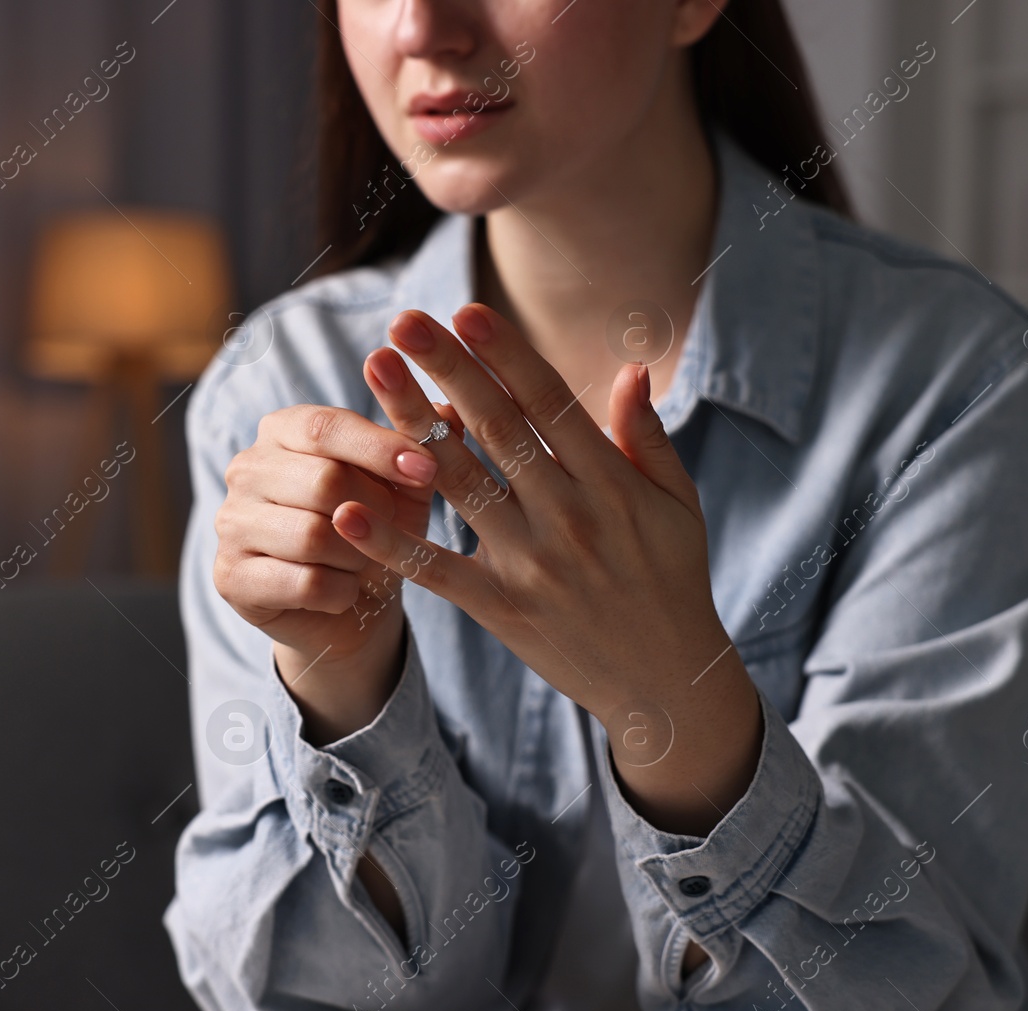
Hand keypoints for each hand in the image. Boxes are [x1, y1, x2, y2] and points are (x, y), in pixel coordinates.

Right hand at [214, 400, 455, 740]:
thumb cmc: (378, 532)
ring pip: (314, 536)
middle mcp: (246, 468)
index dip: (380, 448)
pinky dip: (342, 592)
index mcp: (282, 429)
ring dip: (360, 557)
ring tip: (369, 562)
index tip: (427, 469)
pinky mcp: (230, 576)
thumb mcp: (406, 487)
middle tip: (396, 531)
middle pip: (323, 481)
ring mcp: (230, 522)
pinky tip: (346, 591)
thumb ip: (423, 445)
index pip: (326, 426)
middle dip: (376, 512)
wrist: (349, 609)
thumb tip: (450, 412)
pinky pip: (304, 583)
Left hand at [335, 304, 760, 833]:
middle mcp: (568, 515)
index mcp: (611, 482)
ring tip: (375, 374)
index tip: (466, 312)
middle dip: (449, 368)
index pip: (550, 404)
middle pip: (498, 428)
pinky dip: (390, 543)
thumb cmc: (673, 580)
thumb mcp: (679, 504)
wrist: (667, 681)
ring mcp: (531, 563)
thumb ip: (647, 437)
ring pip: (460, 482)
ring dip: (412, 424)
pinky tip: (348, 509)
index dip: (506, 355)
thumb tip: (628, 368)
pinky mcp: (500, 608)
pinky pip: (437, 569)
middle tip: (405, 321)